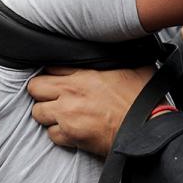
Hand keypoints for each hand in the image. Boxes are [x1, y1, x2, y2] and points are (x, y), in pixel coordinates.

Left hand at [28, 65, 155, 155]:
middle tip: (52, 96)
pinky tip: (70, 130)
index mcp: (84, 74)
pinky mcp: (71, 136)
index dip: (53, 73)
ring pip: (38, 112)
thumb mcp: (135, 68)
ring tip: (59, 115)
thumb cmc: (144, 102)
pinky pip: (51, 134)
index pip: (51, 67)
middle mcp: (71, 93)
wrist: (147, 130)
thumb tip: (125, 47)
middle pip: (35, 88)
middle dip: (42, 92)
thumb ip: (120, 58)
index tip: (58, 78)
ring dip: (47, 114)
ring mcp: (68, 116)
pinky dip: (58, 134)